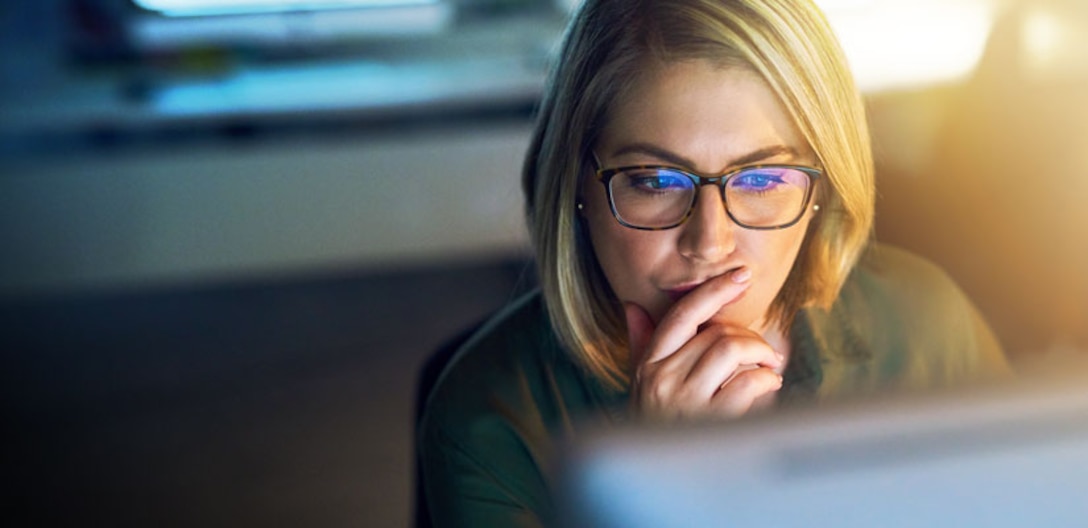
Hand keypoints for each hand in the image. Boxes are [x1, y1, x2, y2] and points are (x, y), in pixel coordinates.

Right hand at [625, 269, 783, 420]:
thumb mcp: (640, 385)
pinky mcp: (711, 422)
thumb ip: (641, 345)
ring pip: (732, 350)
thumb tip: (631, 306)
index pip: (682, 315)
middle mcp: (662, 379)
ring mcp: (686, 401)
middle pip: (716, 333)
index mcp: (648, 364)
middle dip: (749, 337)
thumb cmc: (654, 428)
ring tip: (769, 367)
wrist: (661, 482)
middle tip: (763, 352)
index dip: (714, 290)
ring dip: (761, 354)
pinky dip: (767, 380)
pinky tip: (769, 387)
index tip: (740, 276)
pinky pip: (748, 383)